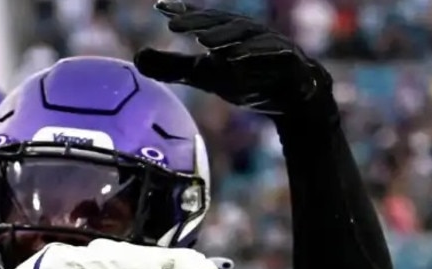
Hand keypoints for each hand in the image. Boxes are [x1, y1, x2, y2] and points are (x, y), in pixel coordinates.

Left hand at [134, 1, 333, 117]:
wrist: (294, 98)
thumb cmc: (249, 78)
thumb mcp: (207, 75)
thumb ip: (175, 67)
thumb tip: (137, 57)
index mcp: (228, 34)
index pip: (204, 20)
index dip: (184, 12)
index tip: (161, 8)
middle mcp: (250, 34)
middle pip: (223, 24)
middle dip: (200, 23)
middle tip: (175, 25)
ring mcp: (271, 45)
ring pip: (247, 38)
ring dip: (225, 38)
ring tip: (204, 43)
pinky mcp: (290, 61)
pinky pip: (274, 56)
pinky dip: (257, 56)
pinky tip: (239, 61)